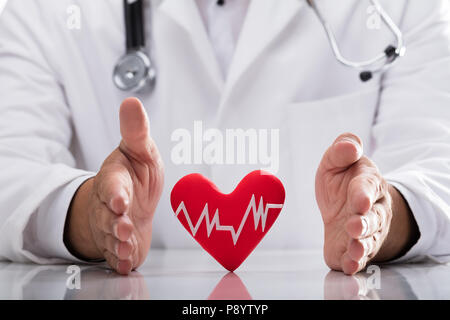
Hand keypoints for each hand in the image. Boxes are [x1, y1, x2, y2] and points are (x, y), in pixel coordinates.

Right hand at [64, 97, 163, 274]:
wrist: (130, 206)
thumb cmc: (135, 177)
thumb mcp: (139, 151)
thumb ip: (135, 131)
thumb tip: (132, 100)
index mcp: (116, 181)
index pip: (112, 185)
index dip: (115, 192)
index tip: (119, 198)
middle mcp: (111, 206)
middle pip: (108, 215)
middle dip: (114, 222)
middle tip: (123, 227)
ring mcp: (113, 227)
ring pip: (111, 238)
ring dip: (118, 244)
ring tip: (126, 247)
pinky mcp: (119, 246)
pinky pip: (117, 255)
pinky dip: (121, 260)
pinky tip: (127, 263)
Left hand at [315, 133, 418, 274]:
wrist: (344, 206)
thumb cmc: (341, 181)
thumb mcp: (335, 162)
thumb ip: (341, 150)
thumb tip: (350, 146)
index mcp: (367, 183)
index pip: (368, 187)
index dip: (364, 194)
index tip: (360, 200)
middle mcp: (372, 209)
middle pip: (373, 218)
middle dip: (364, 223)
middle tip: (354, 225)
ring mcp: (364, 231)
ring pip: (368, 240)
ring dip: (361, 245)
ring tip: (355, 248)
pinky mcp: (353, 248)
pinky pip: (357, 258)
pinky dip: (354, 262)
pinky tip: (349, 265)